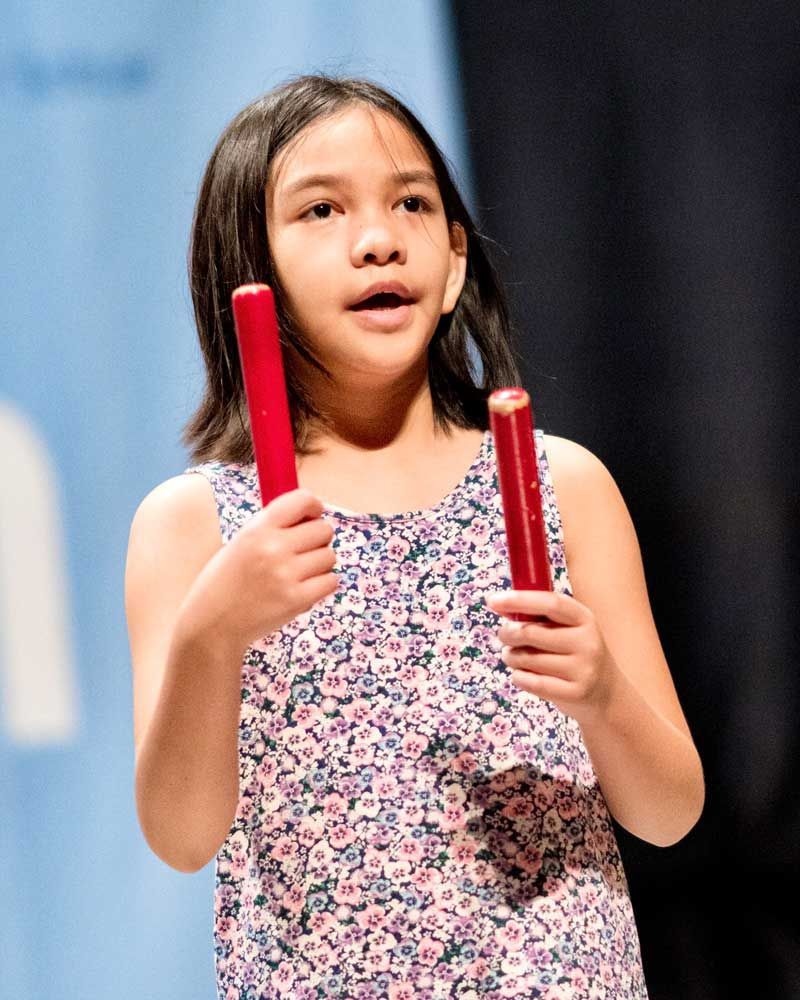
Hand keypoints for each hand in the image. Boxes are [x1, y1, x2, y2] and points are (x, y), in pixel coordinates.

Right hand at [182, 489, 338, 650]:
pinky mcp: (296, 600)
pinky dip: (322, 584)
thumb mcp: (240, 543)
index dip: (313, 507)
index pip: (302, 500)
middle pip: (323, 530)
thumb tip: (313, 516)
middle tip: (303, 552)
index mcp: (257, 529)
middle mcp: (272, 548)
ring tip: (298, 574)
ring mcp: (285, 575)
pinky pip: (330, 581)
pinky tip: (303, 588)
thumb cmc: (227, 582)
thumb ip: (273, 528)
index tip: (313, 516)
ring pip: (329, 556)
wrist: (212, 624)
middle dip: (318, 539)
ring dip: (320, 564)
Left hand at [485, 590, 620, 725]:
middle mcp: (587, 642)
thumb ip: (537, 616)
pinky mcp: (575, 693)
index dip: (519, 599)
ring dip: (511, 657)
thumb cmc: (574, 654)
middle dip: (507, 633)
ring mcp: (584, 669)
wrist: (607, 694)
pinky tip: (523, 675)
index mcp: (585, 618)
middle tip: (503, 635)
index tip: (493, 600)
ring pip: (527, 658)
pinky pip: (531, 681)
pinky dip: (519, 677)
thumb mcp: (567, 629)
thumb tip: (499, 603)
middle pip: (532, 632)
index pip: (551, 603)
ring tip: (515, 657)